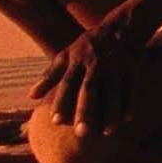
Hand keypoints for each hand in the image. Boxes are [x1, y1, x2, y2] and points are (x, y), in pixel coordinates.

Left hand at [33, 12, 149, 134]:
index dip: (61, 102)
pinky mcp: (131, 70)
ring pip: (113, 93)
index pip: (67, 84)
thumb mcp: (66, 56)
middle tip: (81, 133)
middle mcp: (96, 65)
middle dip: (86, 111)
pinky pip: (131, 89)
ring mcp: (115, 67)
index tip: (56, 122)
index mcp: (78, 61)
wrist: (121, 28)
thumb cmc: (88, 46)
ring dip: (111, 113)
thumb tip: (30, 97)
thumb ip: (49, 77)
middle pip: (90, 90)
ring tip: (107, 133)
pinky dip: (129, 104)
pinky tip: (127, 120)